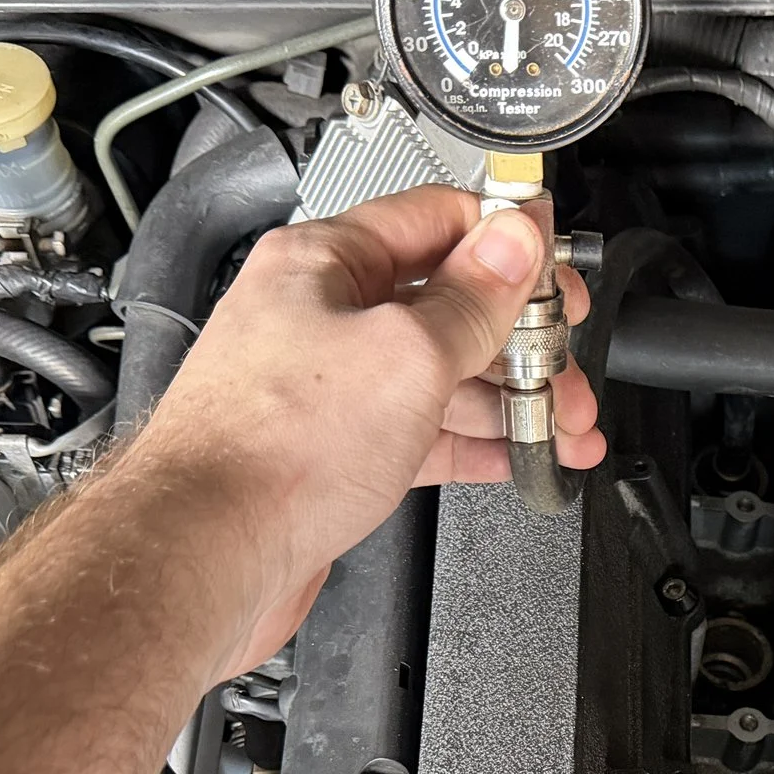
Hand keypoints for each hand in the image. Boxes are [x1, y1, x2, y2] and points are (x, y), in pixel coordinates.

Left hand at [119, 184, 605, 667]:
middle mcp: (321, 316)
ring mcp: (327, 388)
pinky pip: (421, 433)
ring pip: (440, 376)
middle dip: (522, 341)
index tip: (559, 273)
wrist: (205, 554)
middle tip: (567, 371)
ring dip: (509, 400)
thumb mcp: (405, 354)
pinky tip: (514, 457)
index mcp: (325, 262)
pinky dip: (473, 444)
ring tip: (564, 427)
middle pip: (447, 305)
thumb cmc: (269, 451)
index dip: (508, 242)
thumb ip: (471, 299)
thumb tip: (514, 241)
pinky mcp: (333, 453)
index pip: (436, 219)